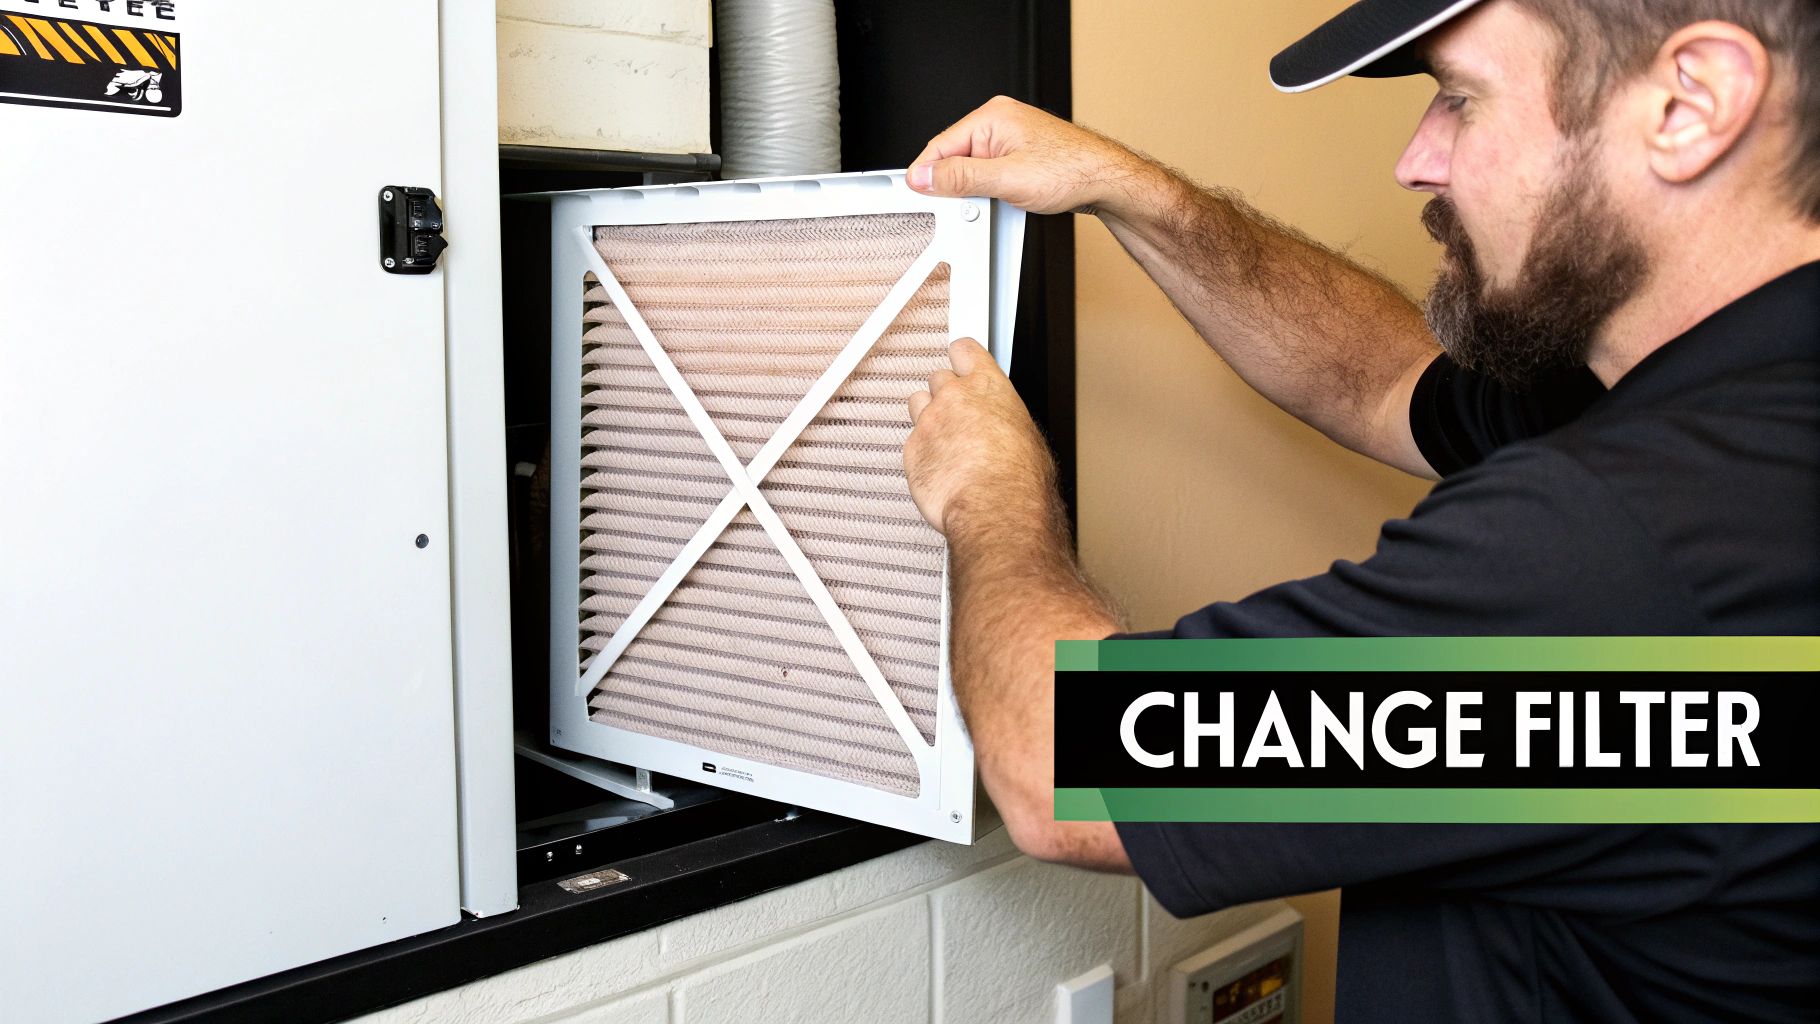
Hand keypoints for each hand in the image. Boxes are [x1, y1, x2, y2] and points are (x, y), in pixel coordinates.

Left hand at [905, 337, 1057, 537]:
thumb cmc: (1017, 477)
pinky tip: (941, 469)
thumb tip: (1006, 430)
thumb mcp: (1027, 436)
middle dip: (946, 394)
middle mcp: (953, 397)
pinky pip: (912, 443)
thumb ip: (1004, 419)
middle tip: (959, 417)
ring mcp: (928, 422)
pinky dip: (923, 453)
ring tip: (946, 442)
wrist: (993, 506)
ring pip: (918, 405)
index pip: (964, 350)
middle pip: (938, 378)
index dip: (962, 357)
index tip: (962, 361)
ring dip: (929, 418)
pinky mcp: (911, 450)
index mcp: (988, 386)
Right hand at [907, 96, 1151, 216]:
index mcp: (991, 117)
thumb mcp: (1006, 179)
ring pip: (974, 169)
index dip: (926, 174)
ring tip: (997, 202)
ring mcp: (1012, 138)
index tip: (916, 194)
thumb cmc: (1071, 171)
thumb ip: (960, 178)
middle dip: (957, 185)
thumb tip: (925, 176)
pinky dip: (993, 191)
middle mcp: (1000, 122)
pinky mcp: (1021, 155)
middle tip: (965, 206)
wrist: (1108, 181)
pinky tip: (1007, 201)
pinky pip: (992, 174)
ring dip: (977, 191)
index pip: (940, 145)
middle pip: (956, 158)